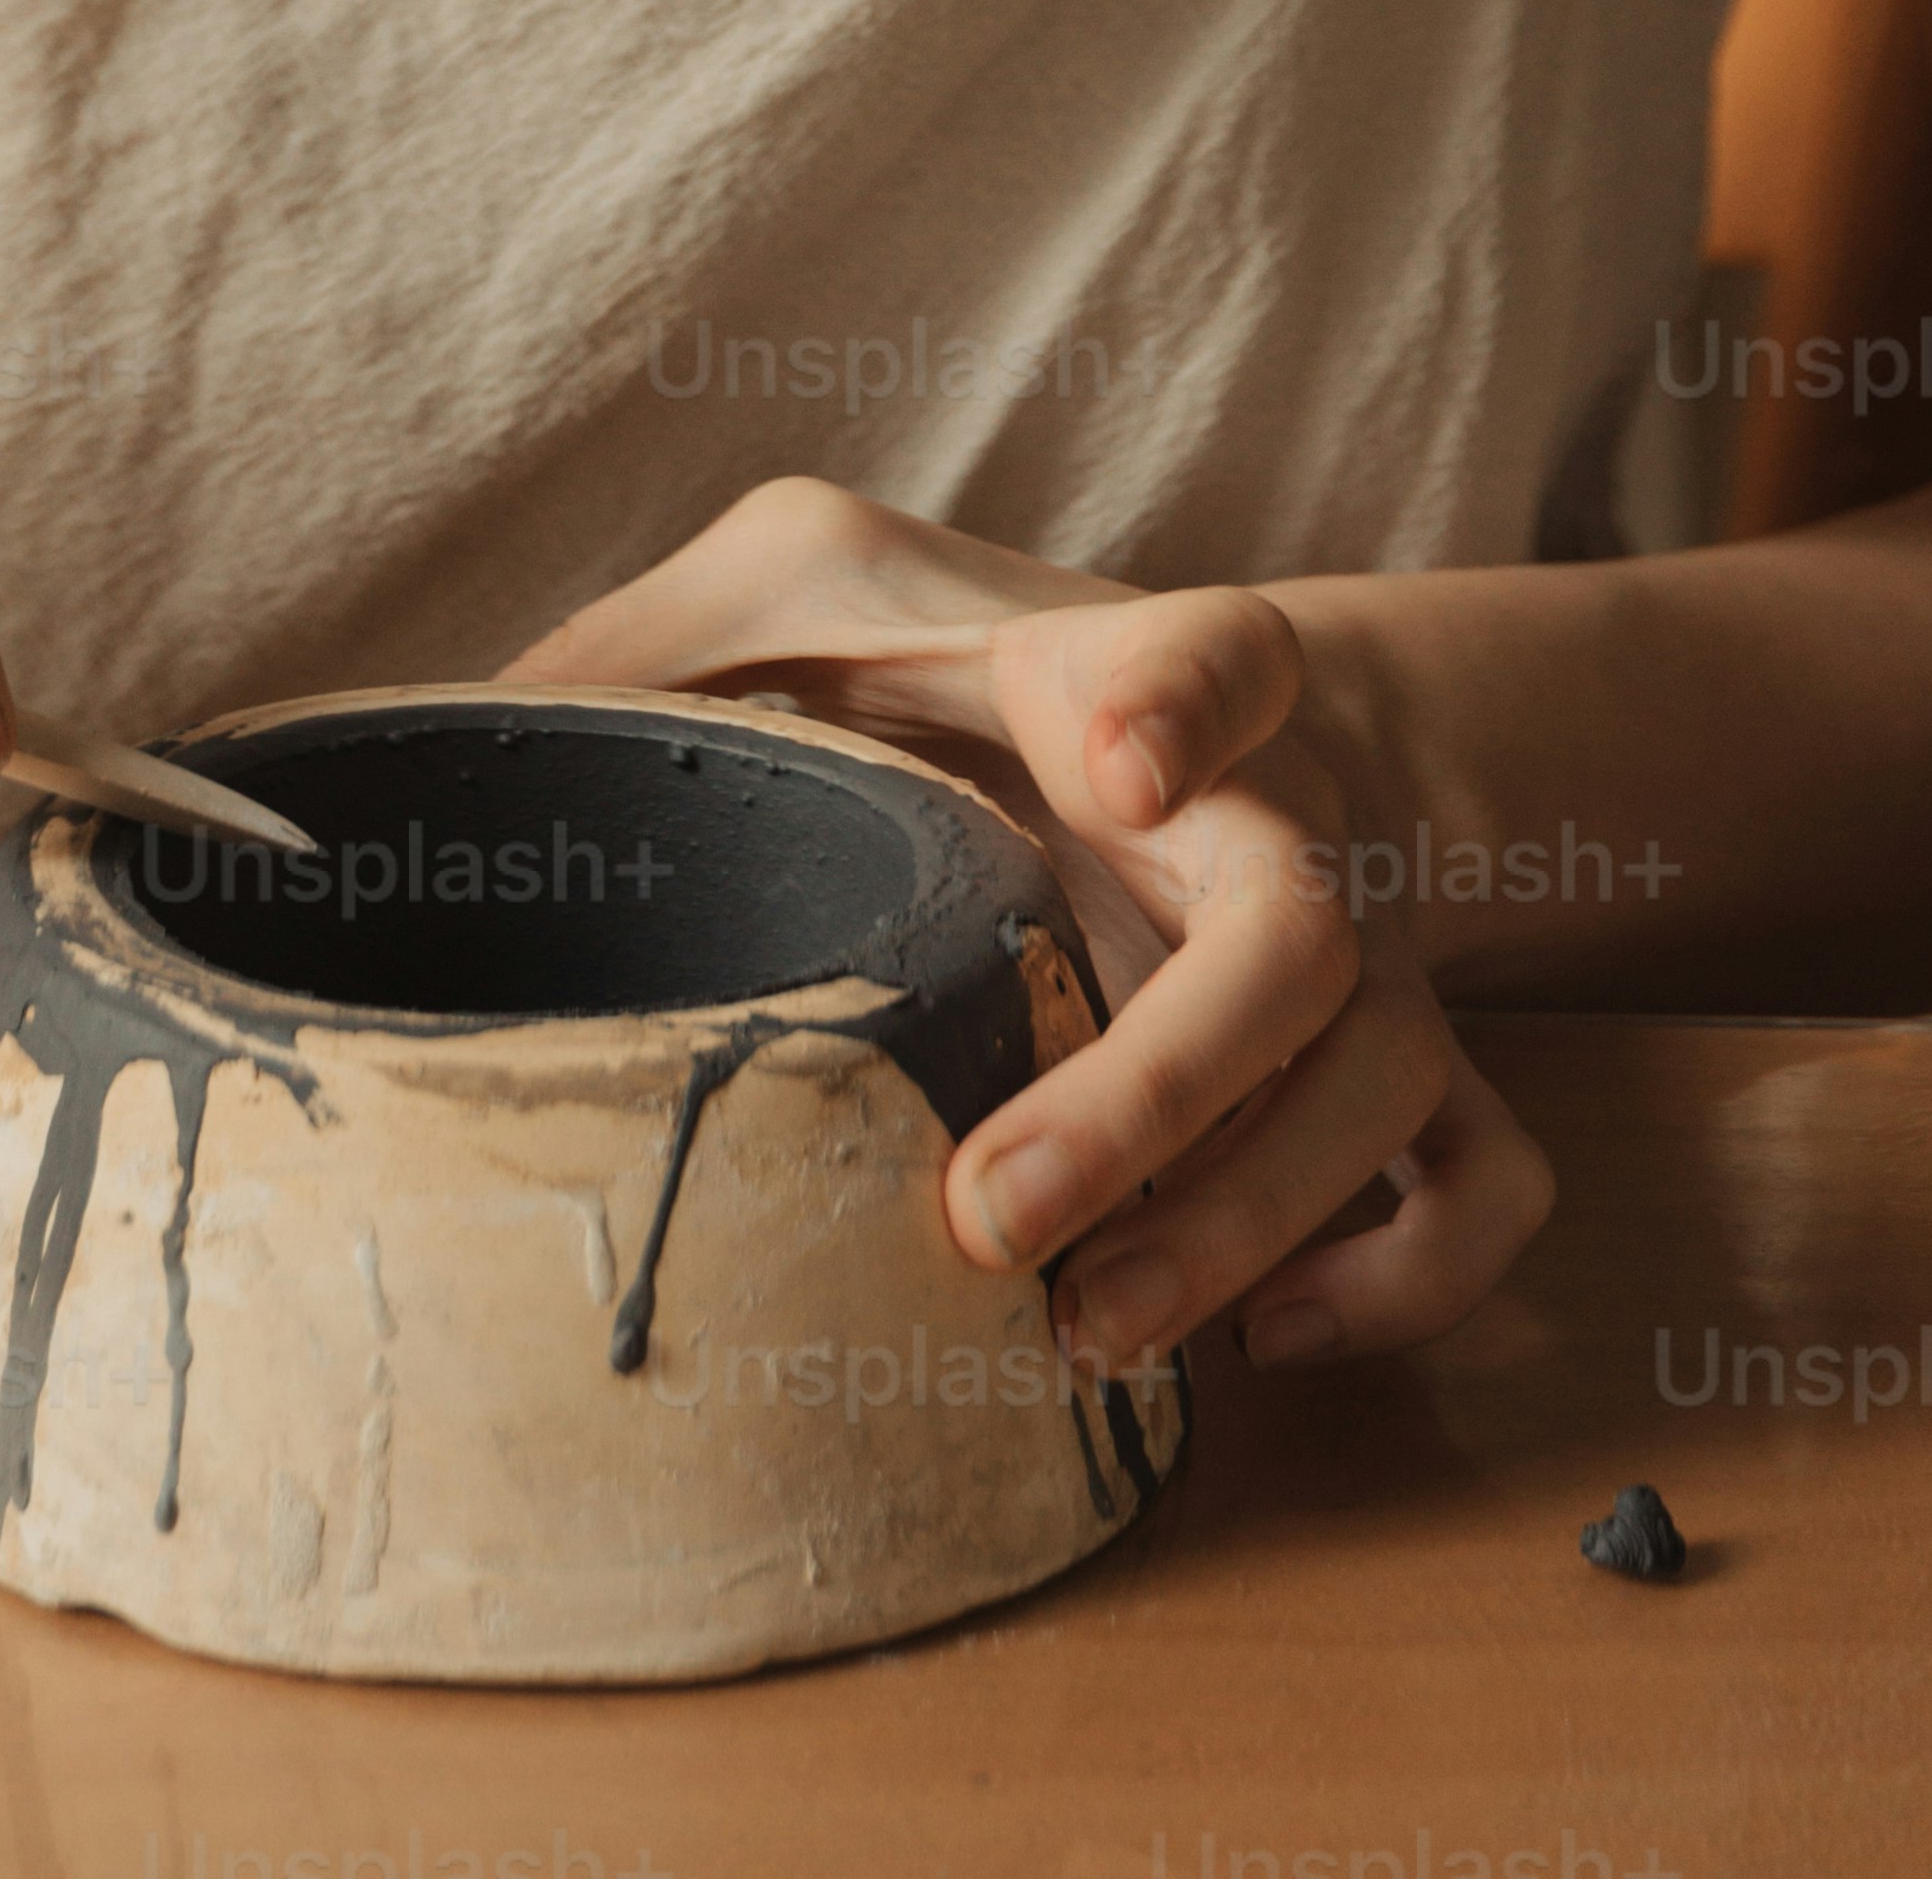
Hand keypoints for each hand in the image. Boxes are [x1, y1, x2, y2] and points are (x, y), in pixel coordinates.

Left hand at [506, 474, 1550, 1374]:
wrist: (1206, 725)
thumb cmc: (953, 668)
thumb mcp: (797, 592)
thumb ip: (647, 644)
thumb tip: (447, 747)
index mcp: (1120, 679)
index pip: (1206, 645)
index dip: (1176, 695)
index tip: (1103, 754)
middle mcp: (1265, 818)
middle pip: (1298, 935)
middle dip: (1164, 1094)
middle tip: (990, 1217)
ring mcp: (1355, 950)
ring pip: (1389, 1083)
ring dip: (1243, 1227)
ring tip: (1079, 1332)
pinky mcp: (1400, 1065)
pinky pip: (1484, 1181)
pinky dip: (1399, 1276)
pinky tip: (1262, 1337)